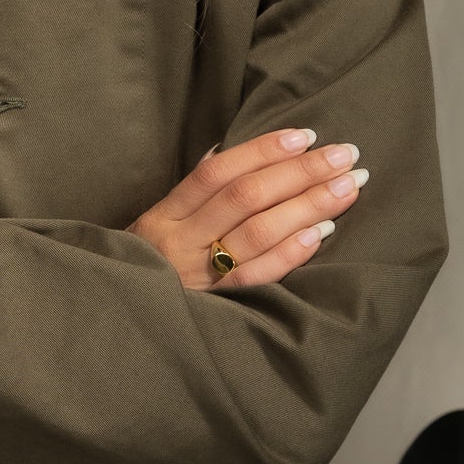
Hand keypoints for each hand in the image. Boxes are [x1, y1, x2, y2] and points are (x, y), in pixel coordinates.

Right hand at [126, 129, 367, 292]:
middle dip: (299, 172)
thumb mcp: (154, 229)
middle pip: (244, 198)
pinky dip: (291, 253)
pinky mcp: (215, 309)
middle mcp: (179, 243)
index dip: (261, 150)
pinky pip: (257, 278)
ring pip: (256, 234)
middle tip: (344, 154)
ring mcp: (197, 277)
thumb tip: (226, 148)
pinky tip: (323, 232)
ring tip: (348, 186)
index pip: (216, 173)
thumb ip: (191, 194)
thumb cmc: (143, 272)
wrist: (115, 327)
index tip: (304, 135)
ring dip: (308, 206)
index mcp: (163, 217)